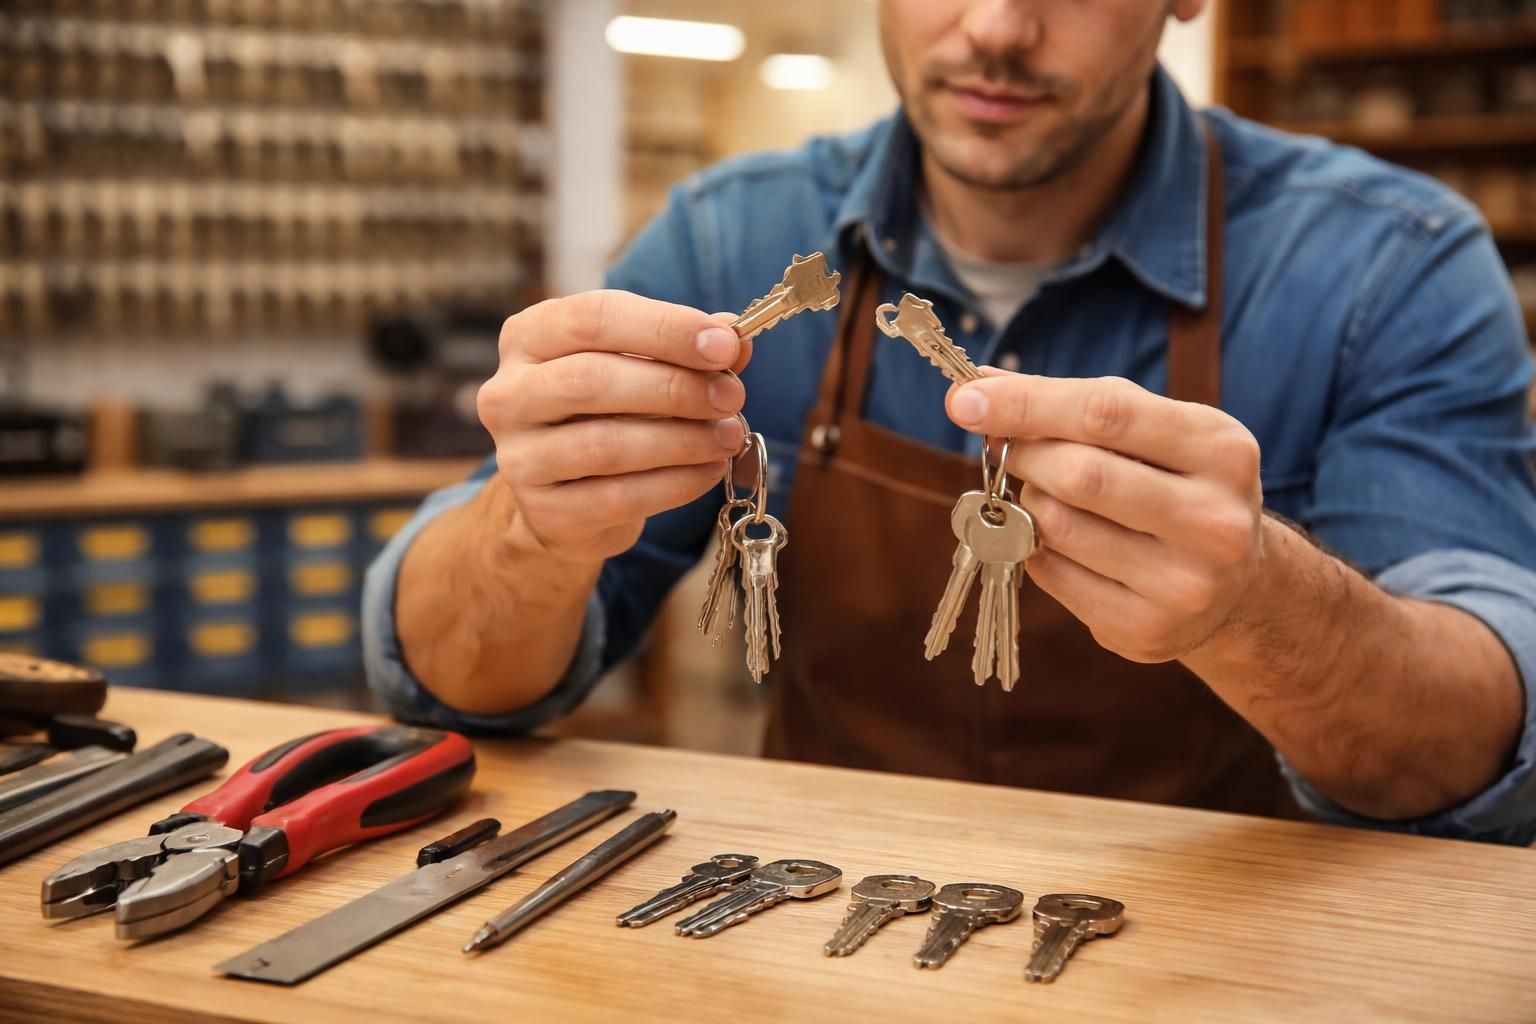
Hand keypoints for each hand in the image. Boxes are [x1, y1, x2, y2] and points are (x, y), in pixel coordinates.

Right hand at [479, 290, 751, 564]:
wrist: (567, 493)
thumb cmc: (608, 410)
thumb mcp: (640, 364)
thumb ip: (684, 347)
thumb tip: (735, 338)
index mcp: (529, 337)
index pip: (593, 318)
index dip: (664, 328)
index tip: (724, 345)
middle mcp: (509, 393)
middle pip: (592, 380)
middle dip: (675, 387)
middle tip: (732, 395)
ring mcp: (519, 457)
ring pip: (605, 445)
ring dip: (681, 439)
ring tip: (728, 434)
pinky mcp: (545, 511)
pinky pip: (618, 497)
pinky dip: (675, 483)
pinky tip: (709, 470)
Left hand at [947, 373, 1265, 662]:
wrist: (1238, 588)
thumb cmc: (1177, 486)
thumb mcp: (1153, 431)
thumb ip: (1074, 402)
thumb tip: (980, 387)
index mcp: (1220, 449)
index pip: (1106, 413)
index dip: (1027, 403)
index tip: (966, 400)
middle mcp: (1213, 519)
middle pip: (1079, 474)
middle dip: (1025, 455)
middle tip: (1011, 451)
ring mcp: (1183, 582)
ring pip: (1057, 526)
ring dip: (1031, 503)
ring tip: (1051, 497)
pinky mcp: (1145, 628)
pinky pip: (1051, 574)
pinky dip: (1036, 549)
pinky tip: (1064, 542)